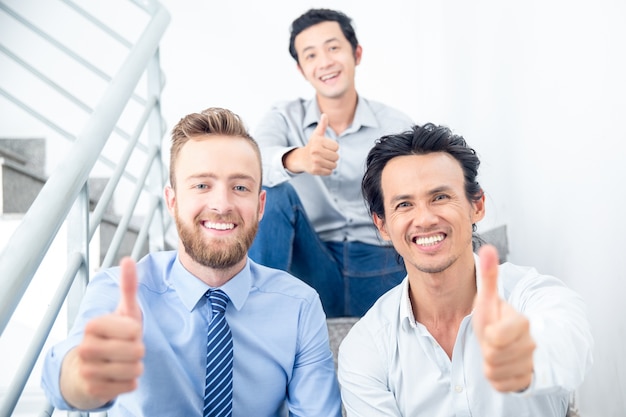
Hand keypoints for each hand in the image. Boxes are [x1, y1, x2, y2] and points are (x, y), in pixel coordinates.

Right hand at [60, 257, 144, 408]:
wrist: (90, 366)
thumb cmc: (113, 334)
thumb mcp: (123, 310)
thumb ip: (128, 286)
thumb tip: (128, 259)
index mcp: (92, 325)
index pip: (134, 331)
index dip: (136, 332)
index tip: (125, 331)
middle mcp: (85, 348)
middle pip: (136, 351)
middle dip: (137, 350)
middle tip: (125, 348)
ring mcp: (88, 371)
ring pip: (134, 370)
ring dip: (135, 367)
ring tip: (123, 361)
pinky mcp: (94, 390)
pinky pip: (130, 386)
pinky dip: (130, 382)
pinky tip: (118, 376)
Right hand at [283, 113, 338, 174]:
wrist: (301, 159)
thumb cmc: (312, 145)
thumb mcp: (316, 135)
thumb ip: (322, 125)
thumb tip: (325, 115)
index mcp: (318, 142)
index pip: (337, 147)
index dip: (333, 148)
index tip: (325, 147)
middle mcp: (315, 151)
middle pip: (336, 157)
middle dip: (332, 156)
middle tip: (324, 155)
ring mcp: (315, 161)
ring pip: (334, 165)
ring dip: (331, 164)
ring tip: (323, 160)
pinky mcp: (315, 170)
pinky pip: (329, 172)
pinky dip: (327, 170)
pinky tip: (321, 166)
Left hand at [472, 245, 535, 391]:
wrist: (511, 344)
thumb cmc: (497, 320)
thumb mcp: (489, 299)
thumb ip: (489, 276)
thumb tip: (488, 248)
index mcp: (523, 323)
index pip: (497, 336)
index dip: (488, 333)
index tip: (492, 327)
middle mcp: (531, 345)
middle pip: (493, 354)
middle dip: (486, 347)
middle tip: (492, 339)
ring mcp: (530, 365)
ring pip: (494, 370)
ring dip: (489, 362)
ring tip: (495, 351)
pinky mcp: (524, 382)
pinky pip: (499, 384)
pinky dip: (495, 377)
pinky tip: (500, 366)